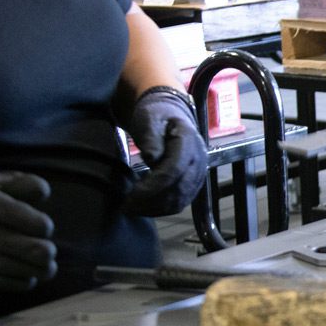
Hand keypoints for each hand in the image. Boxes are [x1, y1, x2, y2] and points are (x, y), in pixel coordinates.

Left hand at [123, 85, 208, 216]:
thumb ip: (151, 137)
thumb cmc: (156, 116)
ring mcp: (199, 172)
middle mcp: (199, 158)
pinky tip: (144, 208)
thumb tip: (152, 158)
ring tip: (133, 209)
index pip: (174, 169)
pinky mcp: (194, 183)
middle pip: (178, 188)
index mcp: (188, 140)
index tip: (132, 194)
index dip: (153, 186)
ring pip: (180, 199)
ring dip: (155, 209)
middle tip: (126, 207)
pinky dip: (162, 209)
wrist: (169, 115)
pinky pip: (180, 202)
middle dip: (151, 201)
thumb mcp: (149, 119)